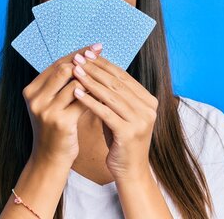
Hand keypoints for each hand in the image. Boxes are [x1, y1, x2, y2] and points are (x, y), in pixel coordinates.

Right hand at [22, 44, 103, 166]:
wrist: (50, 159)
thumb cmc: (56, 128)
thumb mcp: (52, 104)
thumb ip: (62, 84)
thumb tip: (85, 57)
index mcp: (31, 90)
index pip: (56, 63)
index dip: (77, 53)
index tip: (95, 47)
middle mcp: (35, 98)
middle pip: (64, 69)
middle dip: (85, 59)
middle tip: (102, 52)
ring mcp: (46, 110)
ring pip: (74, 82)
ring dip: (93, 76)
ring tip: (107, 70)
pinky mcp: (59, 122)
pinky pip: (82, 101)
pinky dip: (95, 94)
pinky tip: (107, 91)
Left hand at [71, 46, 158, 180]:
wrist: (130, 170)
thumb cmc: (121, 140)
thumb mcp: (120, 113)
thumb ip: (114, 95)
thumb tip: (95, 69)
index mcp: (148, 100)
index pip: (122, 76)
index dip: (103, 64)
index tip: (86, 54)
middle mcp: (148, 108)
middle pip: (116, 83)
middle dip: (95, 69)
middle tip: (78, 58)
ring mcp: (141, 120)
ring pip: (110, 95)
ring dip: (90, 81)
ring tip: (74, 71)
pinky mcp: (129, 132)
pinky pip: (105, 112)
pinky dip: (90, 101)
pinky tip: (76, 92)